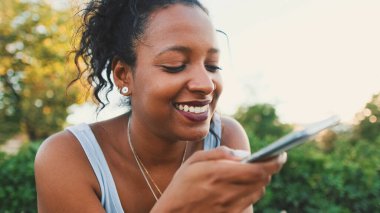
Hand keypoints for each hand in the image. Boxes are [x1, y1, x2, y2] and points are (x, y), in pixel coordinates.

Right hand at [151, 146, 286, 212]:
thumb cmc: (182, 185)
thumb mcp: (194, 161)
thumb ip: (220, 154)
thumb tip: (243, 154)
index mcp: (219, 174)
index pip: (259, 168)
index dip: (275, 161)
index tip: (280, 154)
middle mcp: (228, 191)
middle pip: (263, 179)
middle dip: (268, 168)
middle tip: (264, 160)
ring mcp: (231, 206)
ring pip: (259, 190)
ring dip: (260, 179)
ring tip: (250, 172)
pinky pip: (251, 201)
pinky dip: (252, 191)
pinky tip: (241, 186)